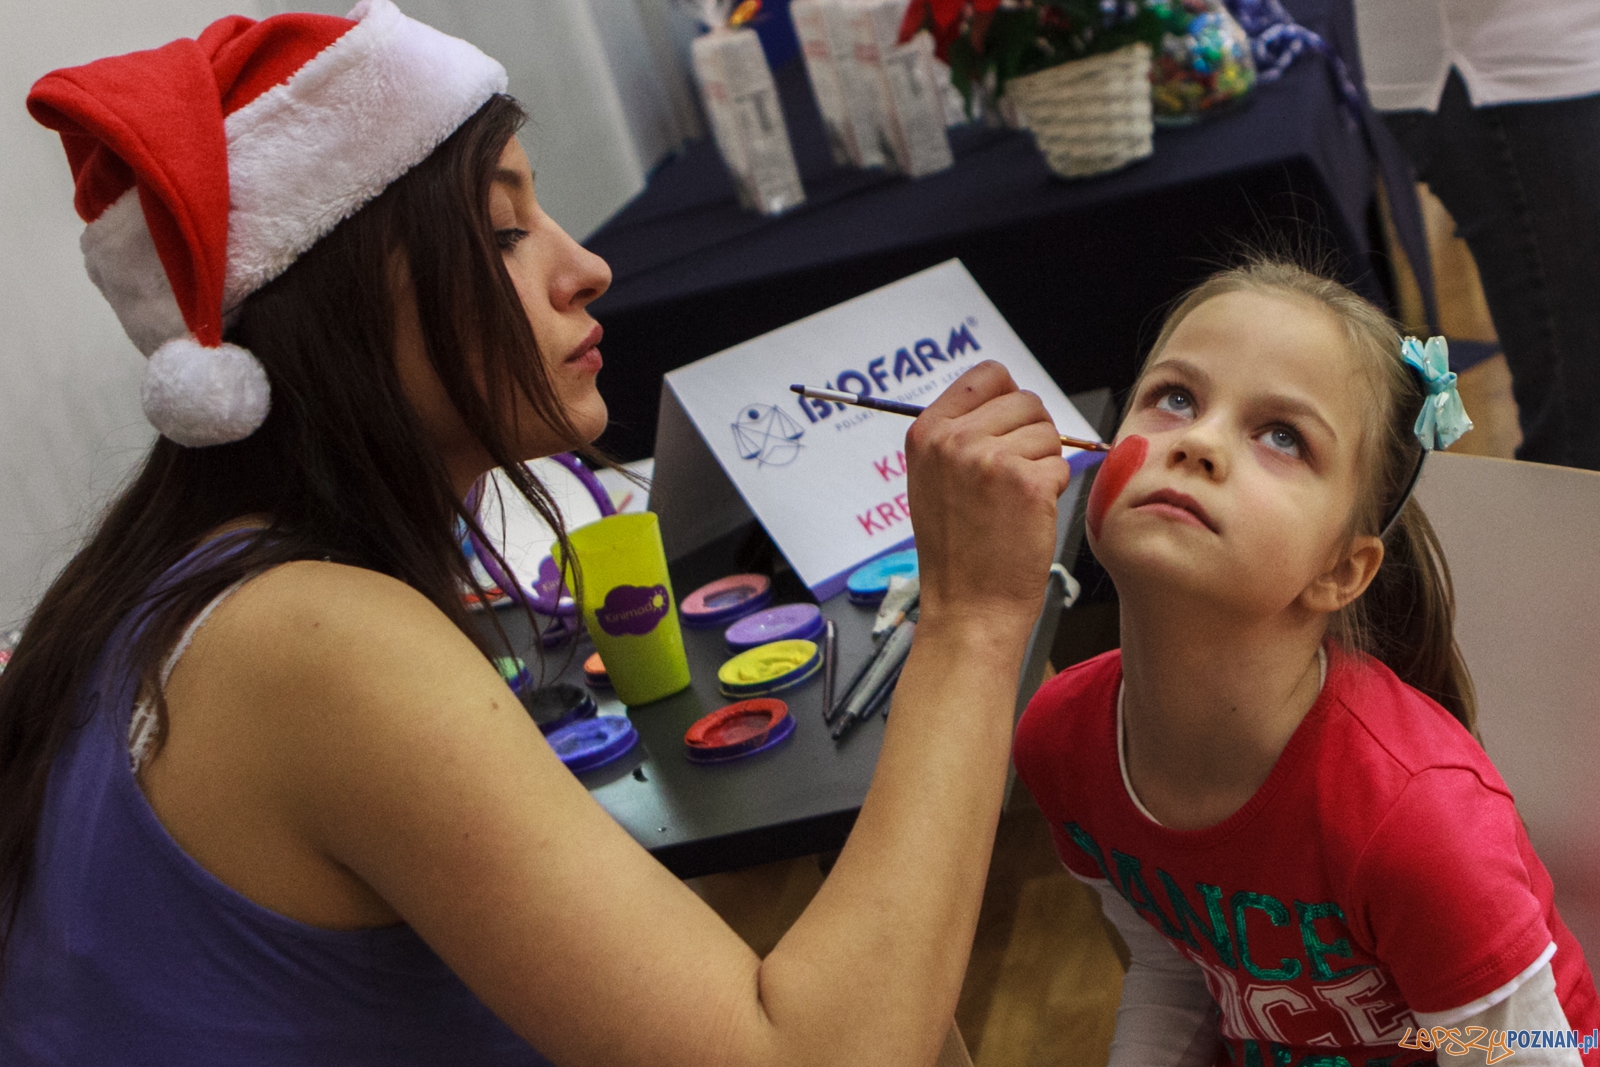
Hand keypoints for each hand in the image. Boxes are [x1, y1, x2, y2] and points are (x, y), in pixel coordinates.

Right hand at [905, 361, 1072, 634]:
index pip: (988, 374)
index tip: (1007, 433)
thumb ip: (960, 432)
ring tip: (1014, 502)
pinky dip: (1054, 489)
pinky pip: (1061, 463)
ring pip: (1047, 432)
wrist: (969, 607)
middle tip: (1011, 481)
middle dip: (1031, 435)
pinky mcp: (1025, 481)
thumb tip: (1005, 395)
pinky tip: (1028, 516)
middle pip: (1025, 400)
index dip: (1009, 400)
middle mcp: (952, 439)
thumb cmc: (958, 550)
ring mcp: (988, 458)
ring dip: (1043, 463)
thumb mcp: (935, 479)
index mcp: (926, 432)